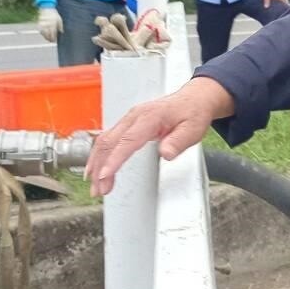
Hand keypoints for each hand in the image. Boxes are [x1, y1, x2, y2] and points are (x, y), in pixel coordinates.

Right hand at [37, 7, 62, 42]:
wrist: (47, 8)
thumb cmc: (54, 15)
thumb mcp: (59, 20)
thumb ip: (60, 26)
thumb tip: (61, 32)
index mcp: (53, 24)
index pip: (53, 33)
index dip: (53, 38)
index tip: (54, 41)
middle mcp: (47, 25)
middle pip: (47, 35)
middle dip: (49, 39)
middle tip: (51, 41)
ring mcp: (42, 24)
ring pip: (43, 33)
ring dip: (45, 37)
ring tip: (48, 39)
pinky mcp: (39, 24)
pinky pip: (40, 30)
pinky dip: (42, 33)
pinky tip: (44, 35)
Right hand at [86, 76, 235, 195]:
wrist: (194, 98)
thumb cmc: (192, 113)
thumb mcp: (193, 130)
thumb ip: (178, 142)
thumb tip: (166, 153)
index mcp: (150, 117)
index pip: (127, 141)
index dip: (114, 159)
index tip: (105, 175)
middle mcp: (135, 116)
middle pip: (109, 142)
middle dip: (100, 167)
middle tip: (99, 190)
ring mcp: (129, 119)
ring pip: (104, 141)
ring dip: (96, 163)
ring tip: (95, 186)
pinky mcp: (127, 124)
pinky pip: (108, 139)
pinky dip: (100, 155)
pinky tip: (96, 169)